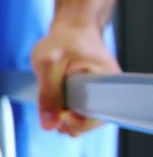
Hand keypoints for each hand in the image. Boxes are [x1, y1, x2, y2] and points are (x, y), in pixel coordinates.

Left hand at [31, 20, 120, 136]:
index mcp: (105, 83)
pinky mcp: (92, 96)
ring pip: (83, 120)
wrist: (72, 30)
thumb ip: (47, 95)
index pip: (97, 117)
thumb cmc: (63, 41)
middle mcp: (108, 91)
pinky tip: (57, 104)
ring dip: (64, 118)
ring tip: (52, 103)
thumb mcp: (48, 65)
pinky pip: (80, 113)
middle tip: (51, 110)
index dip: (77, 122)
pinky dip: (66, 112)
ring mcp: (101, 94)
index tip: (61, 113)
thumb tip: (49, 125)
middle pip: (89, 123)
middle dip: (67, 122)